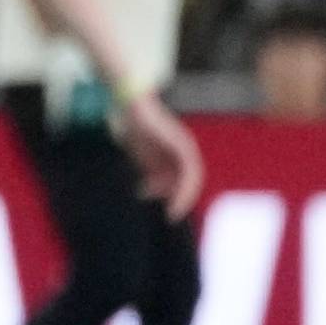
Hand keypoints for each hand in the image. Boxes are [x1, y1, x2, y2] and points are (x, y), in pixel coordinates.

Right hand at [117, 91, 204, 220]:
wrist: (132, 109)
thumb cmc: (136, 130)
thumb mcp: (142, 156)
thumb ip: (148, 171)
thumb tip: (148, 192)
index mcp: (176, 155)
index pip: (182, 180)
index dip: (177, 197)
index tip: (168, 213)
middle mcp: (184, 151)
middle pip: (189, 181)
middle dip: (181, 199)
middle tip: (171, 215)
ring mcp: (185, 148)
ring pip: (192, 178)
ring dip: (184, 196)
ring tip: (173, 211)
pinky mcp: (182, 146)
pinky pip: (189, 171)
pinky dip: (184, 187)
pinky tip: (174, 197)